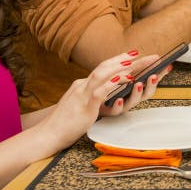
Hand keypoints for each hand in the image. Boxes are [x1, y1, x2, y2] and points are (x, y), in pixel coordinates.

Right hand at [38, 52, 163, 151]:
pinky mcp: (84, 108)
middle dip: (125, 60)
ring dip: (120, 68)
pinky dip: (111, 85)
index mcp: (82, 86)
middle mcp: (82, 86)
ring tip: (135, 63)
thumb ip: (92, 95)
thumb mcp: (79, 104)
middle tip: (143, 55)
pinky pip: (99, 93)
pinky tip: (123, 80)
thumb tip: (109, 90)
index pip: (102, 68)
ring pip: (102, 75)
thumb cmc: (65, 122)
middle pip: (105, 67)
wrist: (47, 135)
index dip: (119, 59)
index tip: (134, 54)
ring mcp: (82, 96)